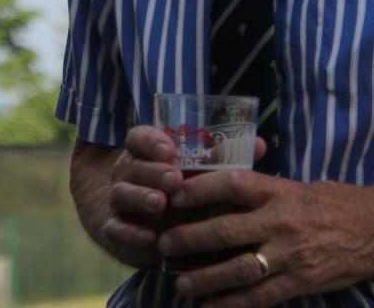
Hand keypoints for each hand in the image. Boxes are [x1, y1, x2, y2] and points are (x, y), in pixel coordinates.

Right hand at [98, 129, 271, 256]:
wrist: (150, 225)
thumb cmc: (181, 191)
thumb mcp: (198, 173)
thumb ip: (223, 159)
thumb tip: (259, 144)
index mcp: (145, 152)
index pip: (139, 137)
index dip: (151, 141)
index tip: (169, 149)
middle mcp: (128, 172)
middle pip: (133, 165)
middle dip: (153, 171)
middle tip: (174, 179)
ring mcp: (119, 200)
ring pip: (122, 193)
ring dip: (141, 197)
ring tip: (161, 203)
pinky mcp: (116, 228)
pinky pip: (115, 228)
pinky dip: (130, 232)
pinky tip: (149, 237)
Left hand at [156, 174, 373, 305]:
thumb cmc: (335, 202)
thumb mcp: (297, 186)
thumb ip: (262, 190)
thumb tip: (219, 188)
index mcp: (279, 191)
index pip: (232, 184)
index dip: (200, 189)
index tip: (173, 195)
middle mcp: (281, 221)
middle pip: (226, 230)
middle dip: (189, 239)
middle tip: (163, 245)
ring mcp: (290, 254)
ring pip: (238, 269)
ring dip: (205, 278)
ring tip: (182, 284)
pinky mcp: (301, 281)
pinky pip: (261, 297)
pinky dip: (233, 304)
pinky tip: (211, 307)